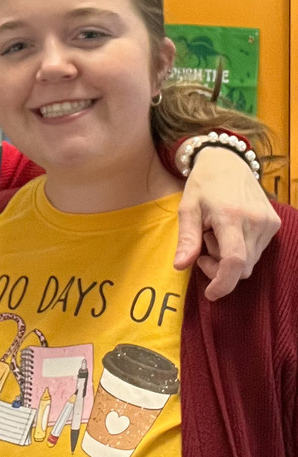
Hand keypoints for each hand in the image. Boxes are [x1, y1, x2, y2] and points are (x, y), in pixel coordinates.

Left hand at [174, 146, 280, 299]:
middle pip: (241, 268)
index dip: (223, 283)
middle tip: (202, 250)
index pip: (234, 261)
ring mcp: (269, 223)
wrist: (228, 162)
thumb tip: (180, 265)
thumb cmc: (203, 185)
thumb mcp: (187, 209)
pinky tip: (228, 233)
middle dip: (219, 269)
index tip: (210, 293)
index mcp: (231, 217)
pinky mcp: (275, 224)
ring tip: (215, 235)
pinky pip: (257, 252)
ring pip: (250, 262)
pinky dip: (240, 251)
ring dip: (229, 259)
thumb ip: (186, 239)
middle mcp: (256, 222)